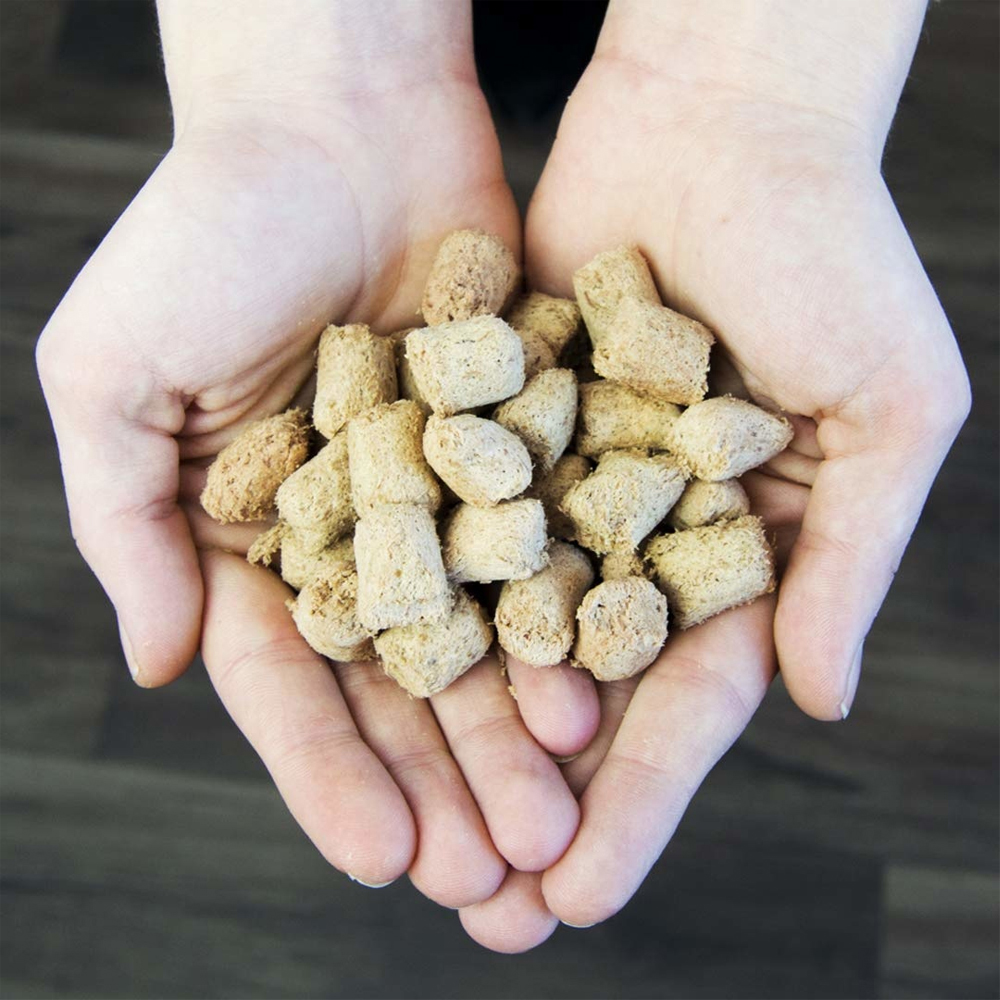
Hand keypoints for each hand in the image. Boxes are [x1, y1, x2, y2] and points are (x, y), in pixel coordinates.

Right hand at [36, 0, 592, 910]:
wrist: (337, 120)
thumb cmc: (208, 232)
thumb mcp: (114, 377)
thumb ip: (128, 526)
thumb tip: (166, 667)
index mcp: (253, 535)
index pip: (295, 681)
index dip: (332, 774)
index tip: (383, 860)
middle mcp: (355, 531)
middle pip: (403, 684)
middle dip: (442, 782)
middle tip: (494, 881)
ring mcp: (443, 496)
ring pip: (486, 638)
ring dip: (514, 733)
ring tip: (556, 822)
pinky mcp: (518, 451)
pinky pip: (547, 554)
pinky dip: (568, 626)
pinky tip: (598, 700)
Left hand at [457, 0, 970, 944]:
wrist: (718, 120)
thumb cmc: (831, 251)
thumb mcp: (887, 410)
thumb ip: (852, 560)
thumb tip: (820, 702)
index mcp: (740, 553)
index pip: (684, 702)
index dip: (637, 801)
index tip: (581, 894)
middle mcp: (640, 533)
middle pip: (579, 691)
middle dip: (535, 799)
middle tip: (485, 915)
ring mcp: (560, 484)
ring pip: (499, 627)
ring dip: (459, 734)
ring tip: (413, 838)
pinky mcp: (491, 424)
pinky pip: (447, 525)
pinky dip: (413, 598)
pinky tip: (365, 686)